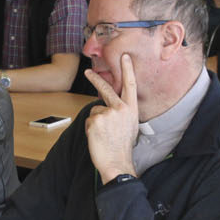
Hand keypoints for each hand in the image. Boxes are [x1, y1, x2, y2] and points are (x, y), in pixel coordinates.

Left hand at [83, 54, 138, 180]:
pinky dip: (90, 128)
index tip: (124, 57)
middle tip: (88, 72)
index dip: (127, 69)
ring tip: (104, 135)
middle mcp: (120, 108)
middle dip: (95, 79)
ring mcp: (107, 113)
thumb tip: (109, 105)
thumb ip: (122, 112)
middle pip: (105, 89)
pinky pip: (89, 119)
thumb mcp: (130, 126)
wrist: (117, 162)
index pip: (130, 85)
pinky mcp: (95, 120)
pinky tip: (98, 137)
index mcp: (131, 109)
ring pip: (95, 110)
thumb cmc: (123, 147)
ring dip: (96, 121)